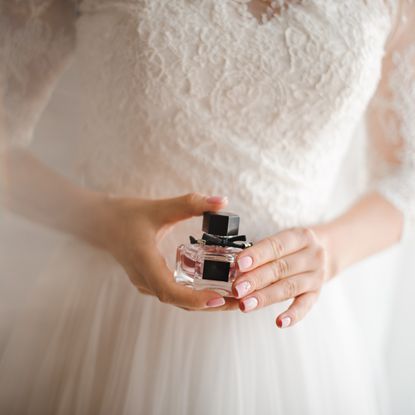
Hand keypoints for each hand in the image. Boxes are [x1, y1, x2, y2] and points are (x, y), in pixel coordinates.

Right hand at [98, 192, 237, 310]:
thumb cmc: (126, 215)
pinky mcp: (148, 280)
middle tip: (238, 301)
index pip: (169, 291)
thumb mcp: (159, 207)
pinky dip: (193, 295)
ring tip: (231, 298)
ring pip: (176, 300)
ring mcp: (145, 282)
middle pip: (178, 301)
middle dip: (208, 304)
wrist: (100, 222)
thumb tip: (221, 201)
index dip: (194, 299)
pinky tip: (211, 288)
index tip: (219, 298)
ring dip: (203, 302)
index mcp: (144, 262)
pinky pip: (173, 293)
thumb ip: (190, 204)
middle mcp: (144, 279)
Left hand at [231, 227, 331, 327]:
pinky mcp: (317, 294)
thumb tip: (232, 269)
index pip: (275, 245)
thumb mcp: (282, 242)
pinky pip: (306, 305)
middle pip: (280, 268)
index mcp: (300, 236)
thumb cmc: (293, 248)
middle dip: (256, 279)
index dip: (256, 255)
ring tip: (245, 305)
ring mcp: (316, 276)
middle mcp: (311, 255)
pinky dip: (293, 315)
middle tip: (236, 289)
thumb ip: (260, 254)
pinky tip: (279, 322)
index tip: (239, 264)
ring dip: (265, 297)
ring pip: (289, 287)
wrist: (327, 252)